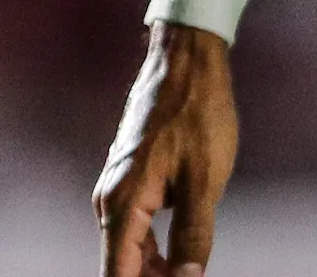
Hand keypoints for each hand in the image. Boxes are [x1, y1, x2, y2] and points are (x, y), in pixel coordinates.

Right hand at [95, 24, 237, 276]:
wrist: (186, 62)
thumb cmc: (198, 114)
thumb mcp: (205, 180)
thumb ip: (194, 235)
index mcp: (124, 205)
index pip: (119, 276)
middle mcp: (110, 202)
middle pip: (122, 267)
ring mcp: (118, 189)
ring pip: (130, 248)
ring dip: (154, 270)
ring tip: (187, 275)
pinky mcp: (130, 180)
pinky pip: (136, 227)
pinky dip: (154, 248)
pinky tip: (180, 258)